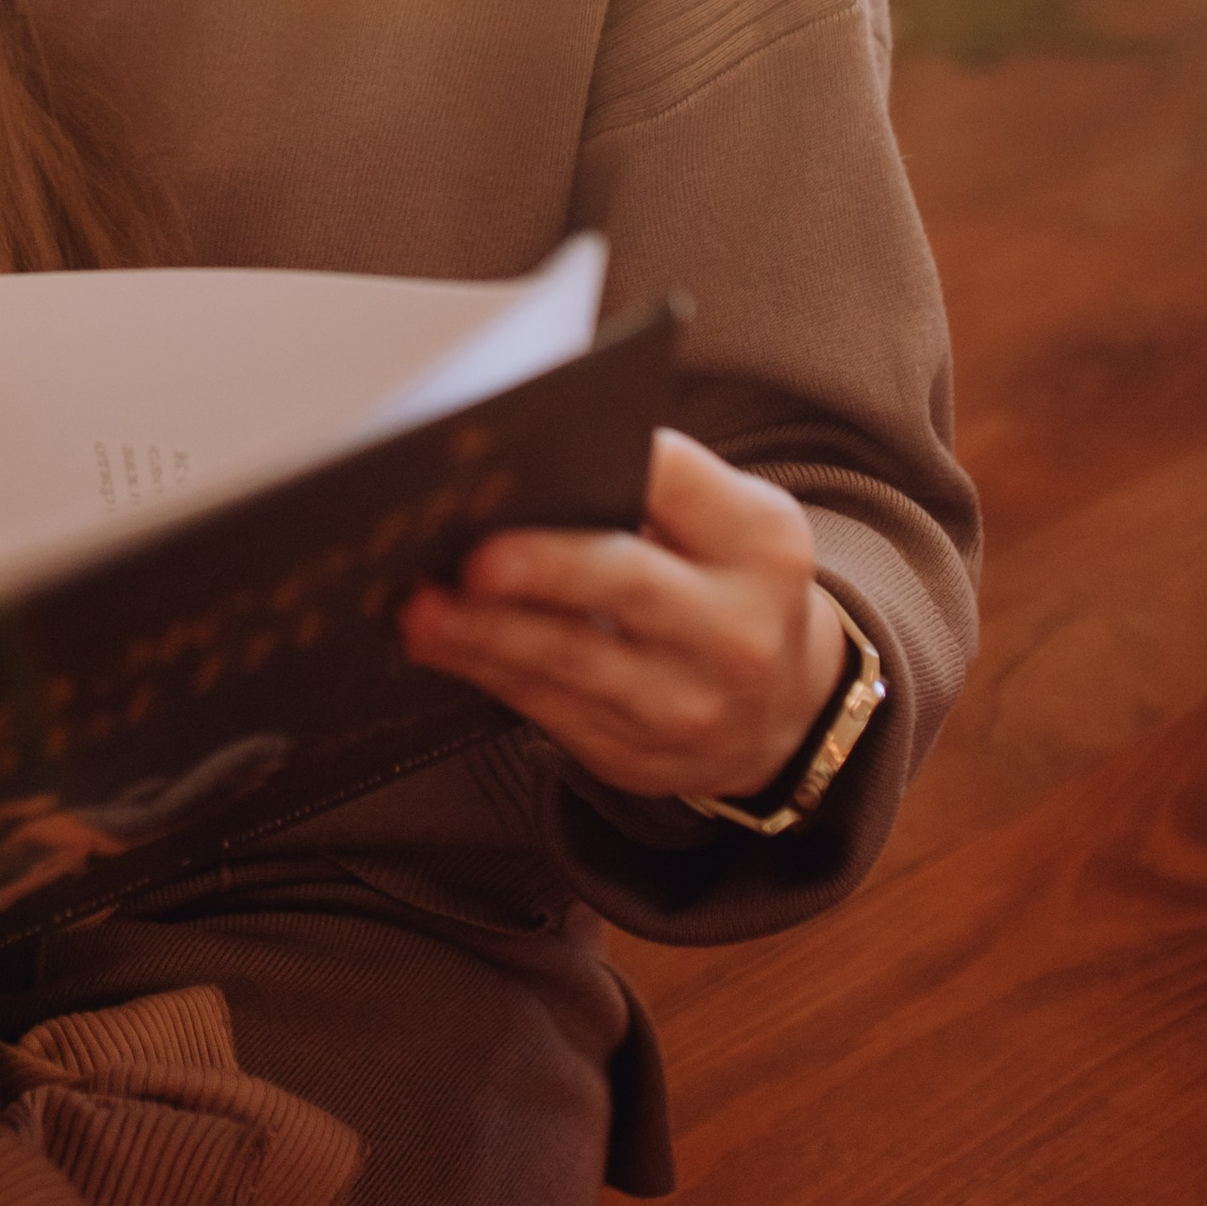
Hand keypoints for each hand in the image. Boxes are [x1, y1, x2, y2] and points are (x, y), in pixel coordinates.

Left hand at [397, 427, 847, 808]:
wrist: (783, 710)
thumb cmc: (726, 585)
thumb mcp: (728, 528)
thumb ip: (659, 494)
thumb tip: (527, 468)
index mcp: (760, 542)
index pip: (677, 483)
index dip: (614, 462)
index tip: (542, 450)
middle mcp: (736, 629)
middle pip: (628, 585)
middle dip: (547, 571)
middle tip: (477, 560)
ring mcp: (688, 703)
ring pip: (573, 663)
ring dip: (488, 635)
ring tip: (423, 609)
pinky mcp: (637, 755)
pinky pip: (549, 711)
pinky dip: (488, 673)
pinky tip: (440, 643)